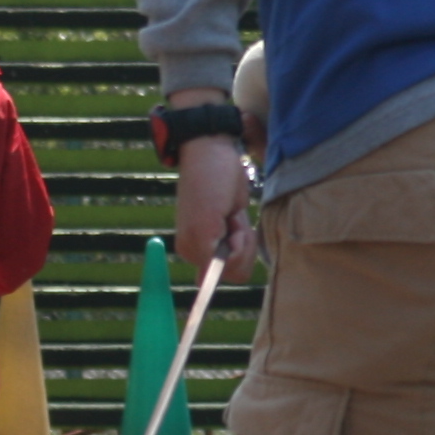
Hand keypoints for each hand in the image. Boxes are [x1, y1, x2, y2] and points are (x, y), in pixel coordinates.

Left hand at [172, 134, 257, 276]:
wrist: (209, 150)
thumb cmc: (220, 179)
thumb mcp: (227, 218)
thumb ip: (223, 251)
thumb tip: (203, 284)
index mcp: (193, 247)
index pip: (229, 275)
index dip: (241, 257)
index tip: (232, 227)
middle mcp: (190, 250)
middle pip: (236, 274)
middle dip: (244, 247)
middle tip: (231, 218)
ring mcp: (194, 245)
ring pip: (238, 268)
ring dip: (244, 240)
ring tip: (230, 213)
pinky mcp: (202, 236)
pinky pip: (236, 257)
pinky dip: (243, 237)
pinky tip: (231, 213)